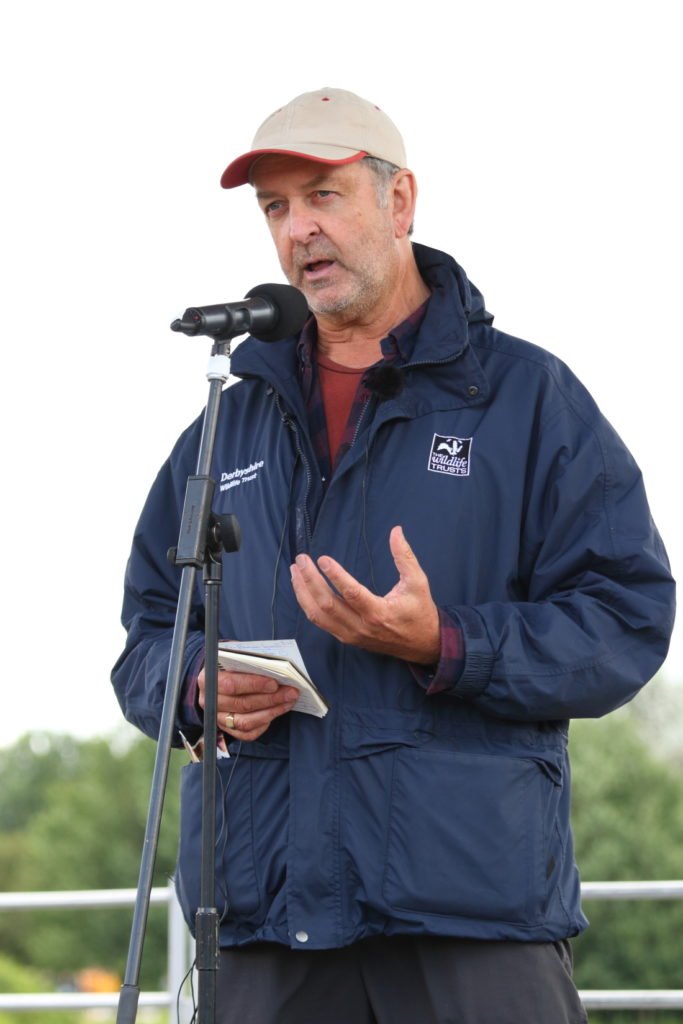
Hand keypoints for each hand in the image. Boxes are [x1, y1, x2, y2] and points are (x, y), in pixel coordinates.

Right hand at [197, 668, 299, 741]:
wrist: (217, 676)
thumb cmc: (230, 663)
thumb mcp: (234, 655)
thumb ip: (249, 660)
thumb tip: (275, 667)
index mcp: (207, 679)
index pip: (231, 685)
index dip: (254, 685)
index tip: (274, 683)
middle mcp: (209, 701)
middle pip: (242, 704)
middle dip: (270, 699)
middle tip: (291, 692)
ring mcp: (217, 718)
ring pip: (245, 722)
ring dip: (271, 712)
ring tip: (288, 702)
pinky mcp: (226, 729)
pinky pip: (246, 733)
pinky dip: (263, 724)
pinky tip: (277, 712)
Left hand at [290, 525, 440, 663]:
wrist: (422, 644)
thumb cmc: (420, 611)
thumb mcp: (418, 582)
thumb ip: (405, 556)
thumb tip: (396, 531)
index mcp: (379, 612)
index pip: (351, 593)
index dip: (335, 575)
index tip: (322, 559)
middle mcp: (362, 626)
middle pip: (327, 604)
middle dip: (310, 580)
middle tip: (301, 559)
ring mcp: (351, 634)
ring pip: (318, 615)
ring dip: (303, 593)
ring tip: (295, 572)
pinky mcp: (347, 638)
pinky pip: (321, 622)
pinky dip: (308, 605)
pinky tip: (302, 589)